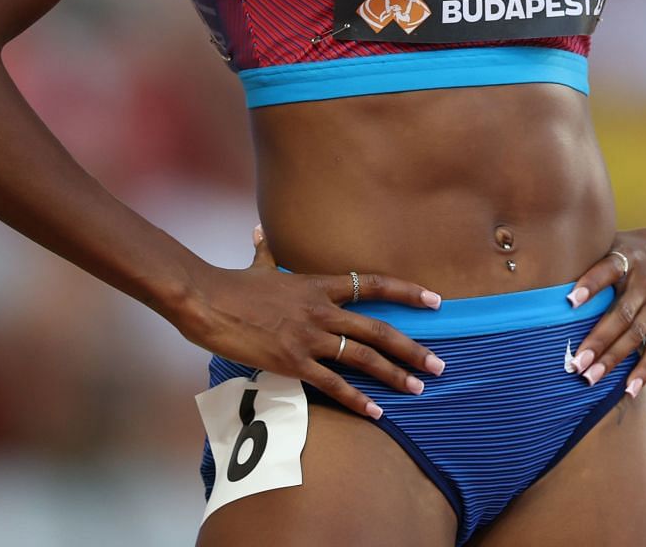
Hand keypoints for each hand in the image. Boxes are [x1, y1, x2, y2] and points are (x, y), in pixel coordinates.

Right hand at [174, 225, 446, 419]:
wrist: (207, 300)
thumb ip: (266, 251)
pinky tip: (377, 412)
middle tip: (439, 365)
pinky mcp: (293, 362)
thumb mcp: (257, 264)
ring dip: (394, 375)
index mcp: (319, 284)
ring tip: (418, 389)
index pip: (374, 284)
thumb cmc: (231, 284)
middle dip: (412, 348)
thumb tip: (258, 232)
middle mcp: (322, 310)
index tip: (436, 301)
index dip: (408, 292)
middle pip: (379, 329)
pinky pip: (332, 383)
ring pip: (363, 357)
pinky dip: (357, 399)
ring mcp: (309, 337)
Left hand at [561, 225, 645, 399]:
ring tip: (590, 378)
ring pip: (634, 336)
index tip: (570, 301)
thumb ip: (597, 255)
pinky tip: (629, 388)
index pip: (608, 270)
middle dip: (597, 340)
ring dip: (612, 359)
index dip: (590, 284)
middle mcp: (645, 283)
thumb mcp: (624, 242)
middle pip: (620, 314)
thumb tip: (554, 265)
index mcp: (630, 259)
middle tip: (575, 362)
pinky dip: (644, 371)